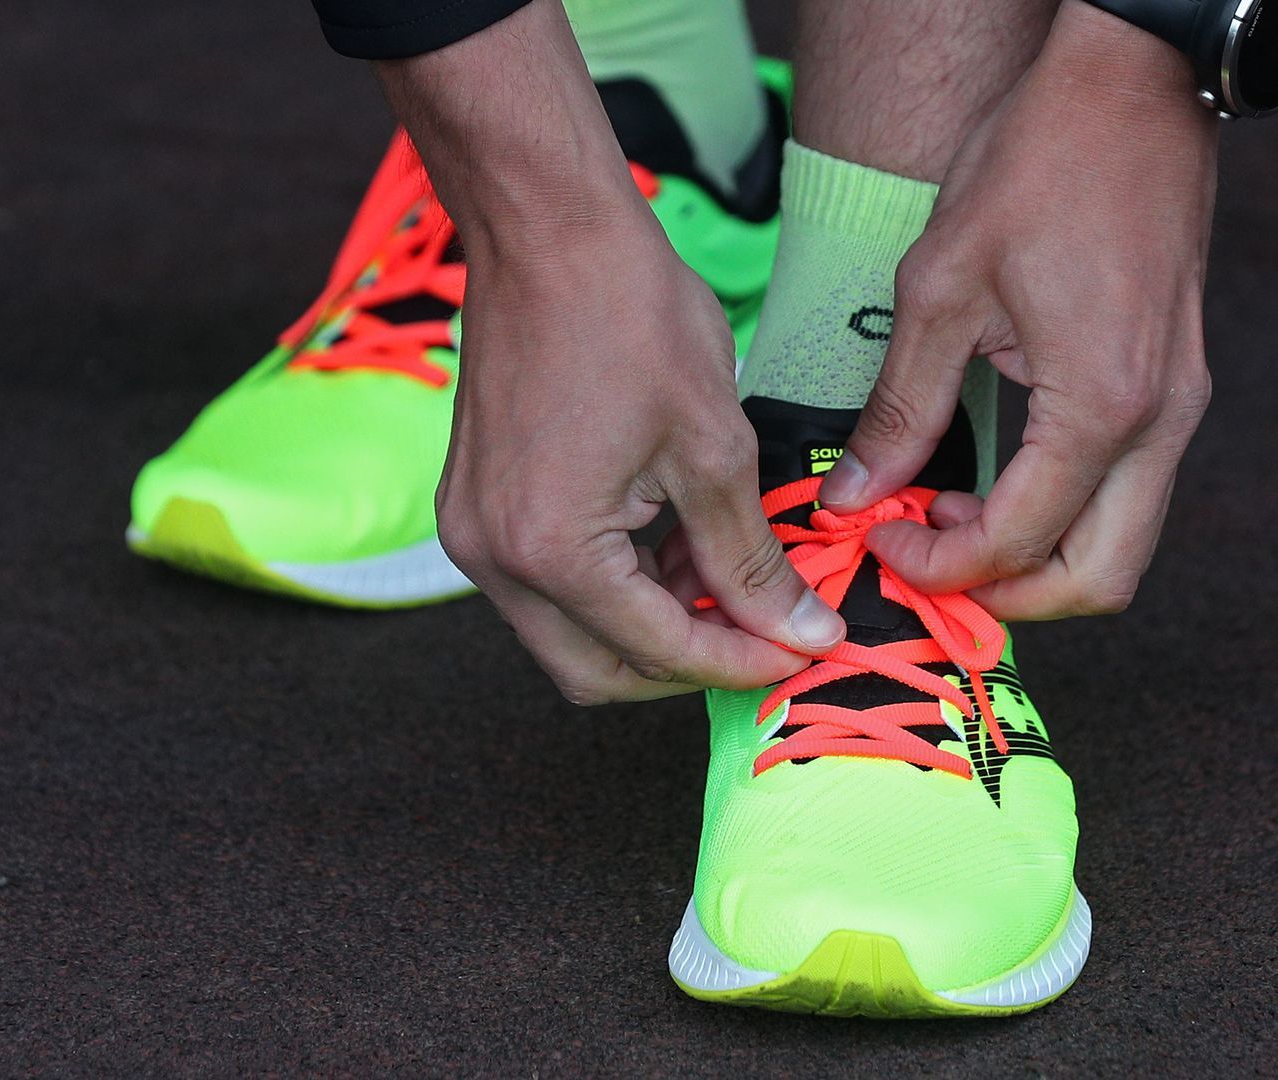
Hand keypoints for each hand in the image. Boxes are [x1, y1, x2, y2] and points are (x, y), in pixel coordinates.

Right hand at [379, 5, 844, 703]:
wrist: (546, 226)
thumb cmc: (628, 313)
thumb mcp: (714, 447)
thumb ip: (751, 559)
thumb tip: (799, 634)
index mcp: (550, 550)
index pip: (658, 653)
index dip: (741, 661)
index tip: (803, 650)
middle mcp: (493, 559)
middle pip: (599, 673)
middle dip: (687, 662)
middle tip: (763, 628)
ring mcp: (474, 533)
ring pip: (572, 635)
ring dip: (651, 624)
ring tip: (726, 569)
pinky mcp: (476, 506)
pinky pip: (548, 585)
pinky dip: (614, 584)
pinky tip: (674, 539)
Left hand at [819, 0, 1217, 619]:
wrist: (1132, 82)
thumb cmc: (1041, 162)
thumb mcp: (942, 285)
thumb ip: (902, 405)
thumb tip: (858, 492)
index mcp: (1101, 404)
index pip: (1021, 541)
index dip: (941, 563)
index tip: (881, 540)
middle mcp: (1159, 421)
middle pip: (1101, 579)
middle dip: (1010, 594)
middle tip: (928, 557)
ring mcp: (1180, 406)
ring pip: (1123, 542)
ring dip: (1040, 556)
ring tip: (955, 515)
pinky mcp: (1178, 386)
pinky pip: (1130, 492)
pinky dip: (1066, 512)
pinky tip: (998, 477)